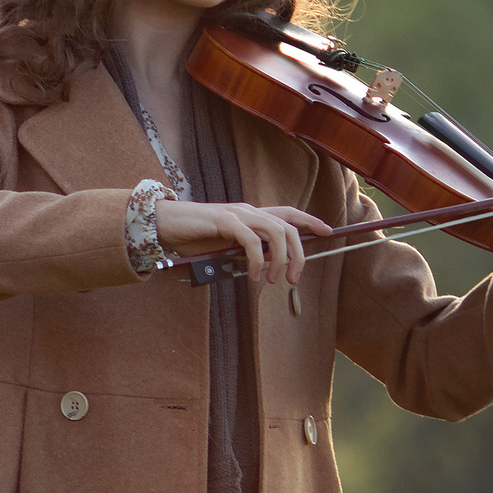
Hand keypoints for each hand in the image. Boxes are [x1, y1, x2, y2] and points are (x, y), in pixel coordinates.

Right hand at [155, 199, 336, 287]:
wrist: (164, 224)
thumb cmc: (191, 237)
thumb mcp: (223, 246)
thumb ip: (242, 251)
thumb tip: (261, 265)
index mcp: (250, 215)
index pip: (287, 213)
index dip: (310, 221)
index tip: (328, 232)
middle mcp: (249, 211)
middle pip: (288, 227)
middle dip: (298, 254)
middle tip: (293, 279)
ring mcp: (238, 214)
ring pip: (276, 233)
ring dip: (280, 259)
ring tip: (273, 281)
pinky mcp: (225, 222)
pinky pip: (252, 241)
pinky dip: (257, 261)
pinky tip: (253, 275)